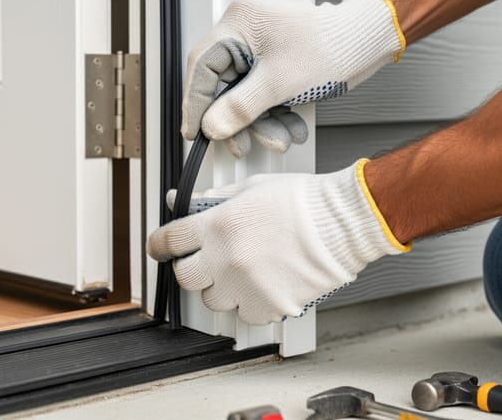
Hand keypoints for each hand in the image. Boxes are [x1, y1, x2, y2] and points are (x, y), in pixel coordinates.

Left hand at [146, 160, 409, 324]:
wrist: (343, 221)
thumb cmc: (304, 201)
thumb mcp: (250, 187)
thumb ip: (213, 198)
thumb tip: (183, 201)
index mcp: (218, 224)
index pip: (168, 241)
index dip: (158, 246)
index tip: (159, 249)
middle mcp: (227, 258)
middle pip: (184, 277)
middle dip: (191, 270)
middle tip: (204, 263)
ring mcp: (247, 285)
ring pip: (213, 301)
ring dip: (221, 289)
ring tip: (242, 273)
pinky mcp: (270, 305)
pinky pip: (245, 316)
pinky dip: (250, 305)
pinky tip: (262, 287)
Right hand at [183, 0, 404, 156]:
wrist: (368, 42)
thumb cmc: (332, 45)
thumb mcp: (279, 83)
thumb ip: (239, 107)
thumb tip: (211, 126)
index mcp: (239, 24)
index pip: (202, 67)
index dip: (195, 104)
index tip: (194, 132)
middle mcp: (245, 34)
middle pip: (223, 85)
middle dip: (237, 119)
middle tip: (239, 144)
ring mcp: (260, 50)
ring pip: (243, 95)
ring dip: (259, 122)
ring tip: (278, 138)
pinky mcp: (274, 65)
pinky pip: (262, 95)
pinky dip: (274, 114)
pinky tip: (289, 128)